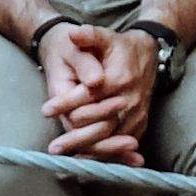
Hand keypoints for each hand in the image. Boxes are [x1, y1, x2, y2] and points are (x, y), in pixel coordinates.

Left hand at [37, 16, 159, 160]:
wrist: (149, 54)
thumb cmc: (121, 47)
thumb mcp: (106, 36)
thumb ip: (89, 35)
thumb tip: (73, 34)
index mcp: (119, 78)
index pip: (89, 95)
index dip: (67, 103)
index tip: (46, 110)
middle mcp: (130, 100)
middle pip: (101, 125)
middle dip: (76, 138)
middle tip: (54, 148)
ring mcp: (137, 115)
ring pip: (111, 139)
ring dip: (89, 151)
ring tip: (67, 161)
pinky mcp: (140, 124)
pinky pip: (121, 144)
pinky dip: (104, 155)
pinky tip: (87, 161)